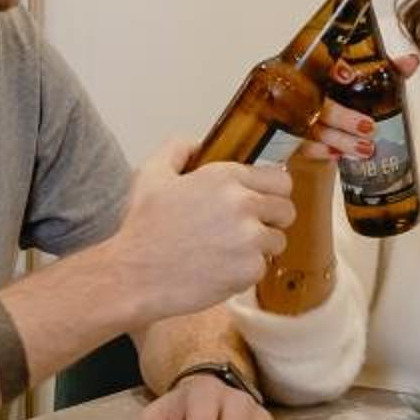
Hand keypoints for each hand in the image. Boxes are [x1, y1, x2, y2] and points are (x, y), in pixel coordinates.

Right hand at [109, 139, 297, 318]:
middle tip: (247, 228)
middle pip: (286, 209)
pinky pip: (262, 267)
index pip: (279, 179)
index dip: (270, 192)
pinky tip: (220, 268)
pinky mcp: (249, 269)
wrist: (134, 275)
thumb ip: (177, 149)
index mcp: (225, 177)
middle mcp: (243, 204)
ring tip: (229, 250)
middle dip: (270, 219)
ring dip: (259, 247)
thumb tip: (196, 144)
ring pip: (278, 240)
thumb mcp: (151, 175)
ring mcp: (249, 238)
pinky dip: (245, 271)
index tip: (260, 202)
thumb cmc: (142, 229)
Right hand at [292, 52, 417, 166]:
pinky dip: (322, 152)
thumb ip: (387, 71)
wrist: (313, 119)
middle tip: (368, 126)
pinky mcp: (292, 136)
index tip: (349, 75)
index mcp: (318, 69)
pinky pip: (303, 146)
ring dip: (341, 139)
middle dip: (343, 116)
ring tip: (365, 148)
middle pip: (319, 102)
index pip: (321, 62)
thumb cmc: (338, 95)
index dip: (334, 68)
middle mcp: (304, 90)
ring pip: (315, 127)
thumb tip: (412, 62)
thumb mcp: (362, 81)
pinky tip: (338, 155)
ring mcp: (295, 114)